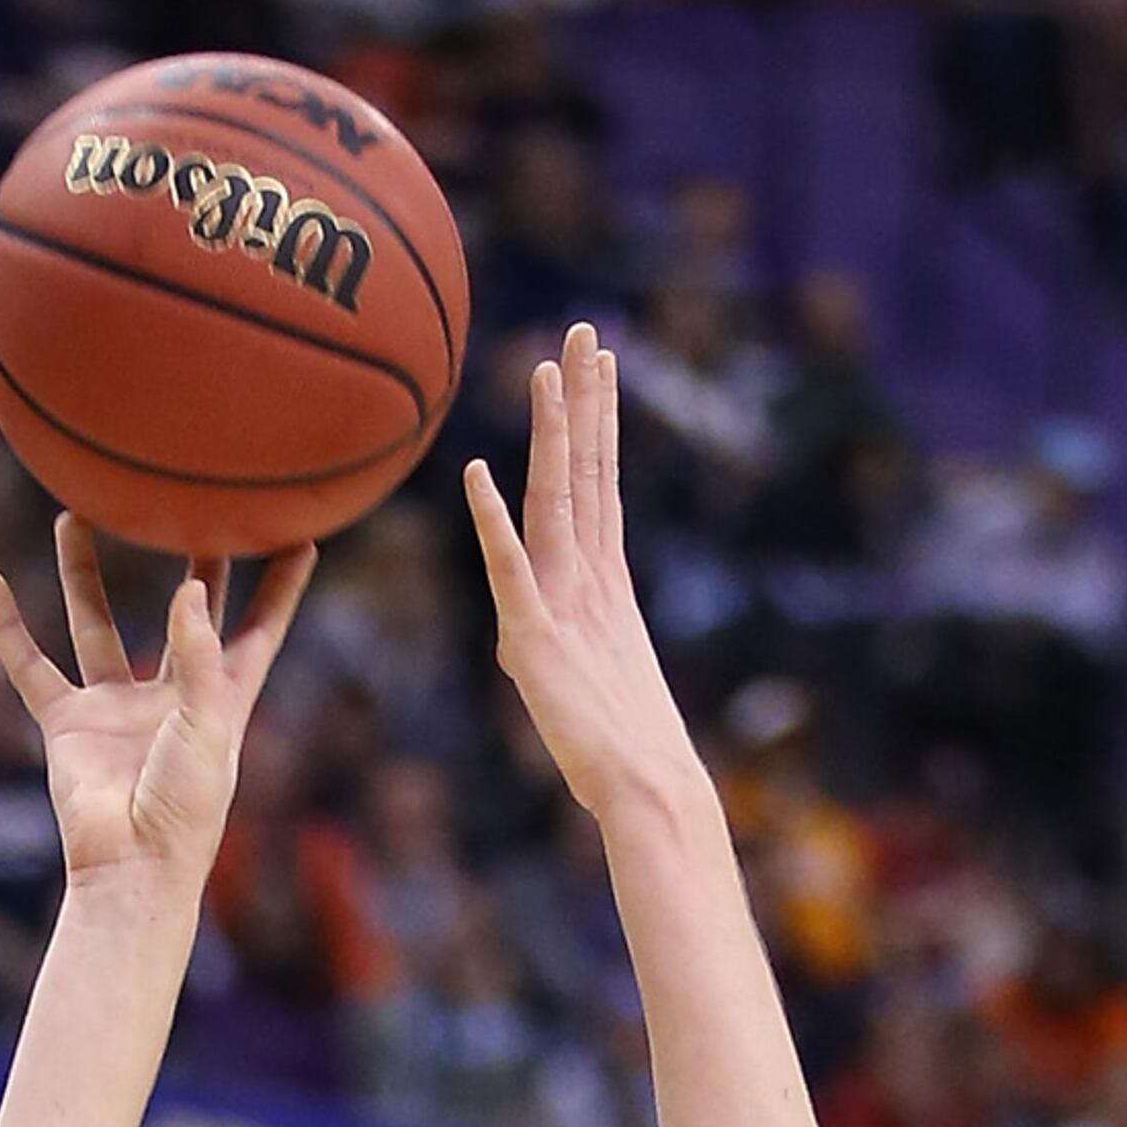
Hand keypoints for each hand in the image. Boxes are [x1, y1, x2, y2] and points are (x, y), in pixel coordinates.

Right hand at [0, 521, 313, 904]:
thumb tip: (188, 590)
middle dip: (188, 560)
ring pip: (94, 623)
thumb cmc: (184, 812)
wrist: (130, 871)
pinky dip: (8, 630)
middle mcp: (170, 696)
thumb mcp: (206, 726)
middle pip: (181, 613)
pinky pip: (32, 668)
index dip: (280, 586)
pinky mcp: (68, 725)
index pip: (259, 630)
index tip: (300, 532)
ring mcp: (116, 708)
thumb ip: (198, 655)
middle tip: (188, 500)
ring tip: (75, 513)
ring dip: (82, 573)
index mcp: (221, 700)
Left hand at [465, 325, 696, 827]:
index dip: (594, 424)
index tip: (596, 366)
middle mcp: (588, 581)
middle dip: (585, 401)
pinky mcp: (536, 640)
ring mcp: (566, 604)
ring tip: (555, 365)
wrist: (648, 795)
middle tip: (583, 331)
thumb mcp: (594, 685)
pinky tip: (479, 474)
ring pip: (558, 499)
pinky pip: (511, 569)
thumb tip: (546, 643)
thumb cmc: (628, 758)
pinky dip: (494, 522)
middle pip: (586, 472)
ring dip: (554, 431)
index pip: (596, 486)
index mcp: (602, 586)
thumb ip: (572, 649)